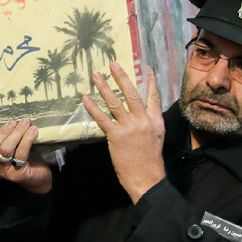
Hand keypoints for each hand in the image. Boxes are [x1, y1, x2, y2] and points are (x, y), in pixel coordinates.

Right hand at [0, 119, 51, 193]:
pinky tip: (33, 131)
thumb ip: (1, 137)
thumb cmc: (21, 156)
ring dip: (16, 133)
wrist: (38, 175)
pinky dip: (27, 139)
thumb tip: (2, 119)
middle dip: (1, 134)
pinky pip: (21, 153)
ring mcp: (4, 171)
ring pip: (5, 150)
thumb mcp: (9, 145)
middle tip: (12, 123)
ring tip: (24, 123)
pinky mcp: (18, 174)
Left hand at [83, 63, 165, 203]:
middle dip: (122, 78)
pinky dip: (93, 108)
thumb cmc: (150, 160)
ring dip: (104, 87)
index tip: (145, 68)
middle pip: (132, 94)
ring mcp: (129, 127)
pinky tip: (85, 99)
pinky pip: (102, 118)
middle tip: (113, 65)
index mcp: (155, 120)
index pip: (153, 96)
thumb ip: (149, 123)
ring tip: (96, 76)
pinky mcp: (116, 136)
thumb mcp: (156, 137)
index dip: (150, 81)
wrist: (146, 177)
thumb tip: (142, 113)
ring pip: (115, 102)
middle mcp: (143, 120)